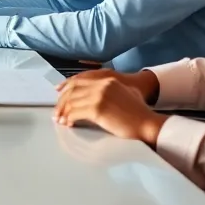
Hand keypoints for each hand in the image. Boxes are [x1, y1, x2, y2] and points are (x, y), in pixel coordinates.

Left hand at [53, 74, 167, 145]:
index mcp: (107, 80)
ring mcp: (99, 96)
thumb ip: (108, 91)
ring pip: (72, 102)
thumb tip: (90, 97)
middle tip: (57, 112)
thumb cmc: (138, 114)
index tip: (58, 94)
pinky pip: (76, 113)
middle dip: (62, 102)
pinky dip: (69, 119)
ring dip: (63, 112)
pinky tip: (69, 124)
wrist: (148, 124)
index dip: (65, 87)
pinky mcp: (98, 109)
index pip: (79, 80)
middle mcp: (102, 85)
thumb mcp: (125, 94)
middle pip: (72, 90)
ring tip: (60, 120)